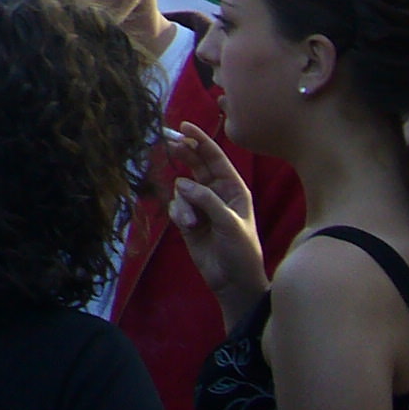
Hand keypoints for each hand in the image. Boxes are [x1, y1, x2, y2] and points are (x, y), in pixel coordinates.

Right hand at [164, 122, 266, 325]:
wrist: (233, 282)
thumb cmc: (241, 251)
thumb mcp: (230, 223)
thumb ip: (207, 200)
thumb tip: (182, 183)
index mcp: (233, 188)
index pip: (215, 158)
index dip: (201, 140)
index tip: (184, 126)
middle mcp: (216, 192)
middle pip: (196, 165)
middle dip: (183, 154)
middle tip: (167, 142)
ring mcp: (200, 206)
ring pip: (181, 188)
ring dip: (183, 201)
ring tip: (191, 221)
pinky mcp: (187, 220)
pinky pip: (175, 206)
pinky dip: (178, 214)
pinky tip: (187, 226)